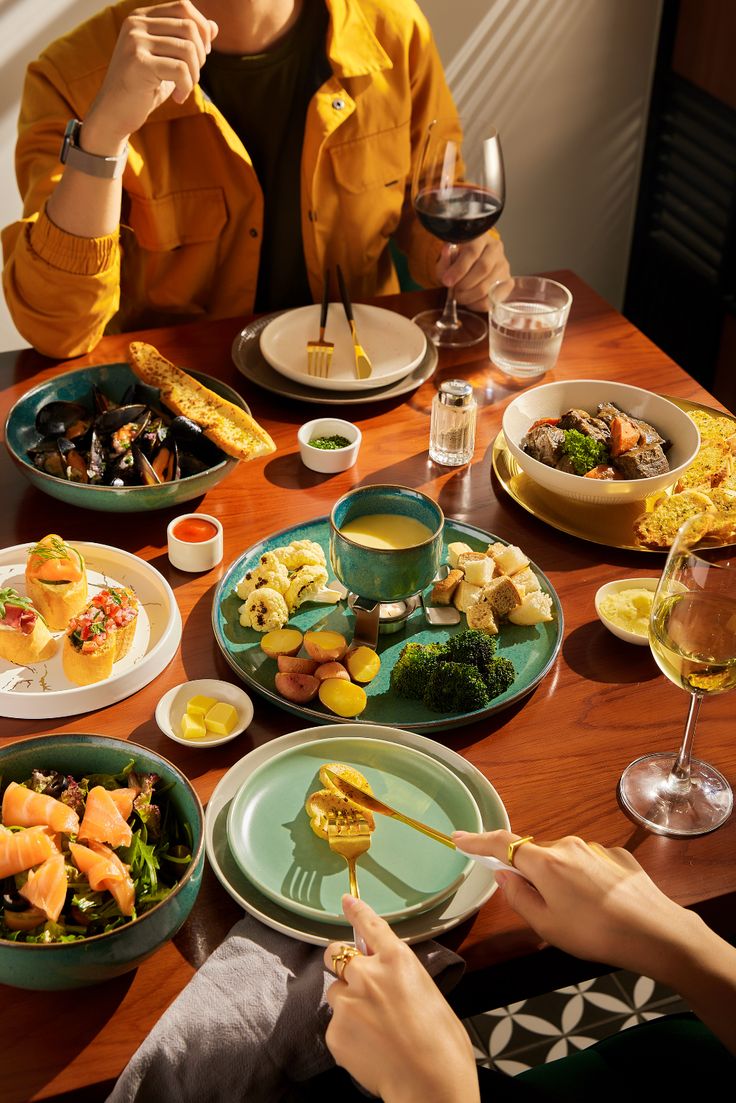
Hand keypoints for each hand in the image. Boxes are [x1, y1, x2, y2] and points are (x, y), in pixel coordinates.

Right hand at [83, 1, 217, 151]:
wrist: (114, 113)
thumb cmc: (143, 88)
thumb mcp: (168, 61)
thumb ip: (187, 42)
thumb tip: (215, 26)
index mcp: (141, 17)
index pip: (183, 7)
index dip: (201, 29)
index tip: (202, 55)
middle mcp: (136, 23)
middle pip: (189, 28)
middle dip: (200, 57)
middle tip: (191, 78)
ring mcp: (135, 41)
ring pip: (188, 50)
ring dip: (194, 75)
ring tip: (183, 89)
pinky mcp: (138, 63)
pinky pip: (180, 70)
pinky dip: (186, 87)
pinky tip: (177, 98)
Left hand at [324, 895, 478, 1102]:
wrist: (430, 1082)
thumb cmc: (442, 1041)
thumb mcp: (427, 991)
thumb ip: (400, 975)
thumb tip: (385, 974)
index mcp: (397, 959)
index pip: (370, 925)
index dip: (356, 910)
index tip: (347, 900)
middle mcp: (367, 974)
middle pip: (335, 954)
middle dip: (341, 963)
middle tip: (356, 983)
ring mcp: (348, 1003)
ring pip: (335, 992)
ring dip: (347, 1002)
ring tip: (373, 1027)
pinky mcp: (335, 1032)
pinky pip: (335, 1025)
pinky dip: (348, 1034)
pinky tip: (370, 1048)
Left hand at [435, 234, 509, 311]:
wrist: (473, 266)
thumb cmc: (459, 262)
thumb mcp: (448, 259)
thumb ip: (445, 260)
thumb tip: (446, 251)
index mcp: (480, 238)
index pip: (472, 252)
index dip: (458, 269)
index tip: (447, 281)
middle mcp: (495, 249)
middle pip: (483, 269)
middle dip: (464, 285)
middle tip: (454, 292)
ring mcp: (504, 266)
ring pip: (488, 286)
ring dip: (469, 297)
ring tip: (460, 296)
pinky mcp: (507, 282)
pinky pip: (493, 299)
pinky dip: (478, 304)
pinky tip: (470, 301)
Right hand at [453, 830, 699, 983]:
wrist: (654, 931)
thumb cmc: (593, 933)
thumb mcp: (546, 926)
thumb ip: (518, 897)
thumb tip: (502, 874)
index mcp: (544, 862)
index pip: (501, 844)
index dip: (477, 842)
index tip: (457, 839)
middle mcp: (567, 845)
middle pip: (535, 854)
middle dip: (531, 874)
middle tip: (544, 910)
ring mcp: (595, 848)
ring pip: (563, 859)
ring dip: (561, 879)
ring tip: (580, 915)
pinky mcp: (618, 857)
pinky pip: (589, 864)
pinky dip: (586, 880)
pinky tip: (602, 905)